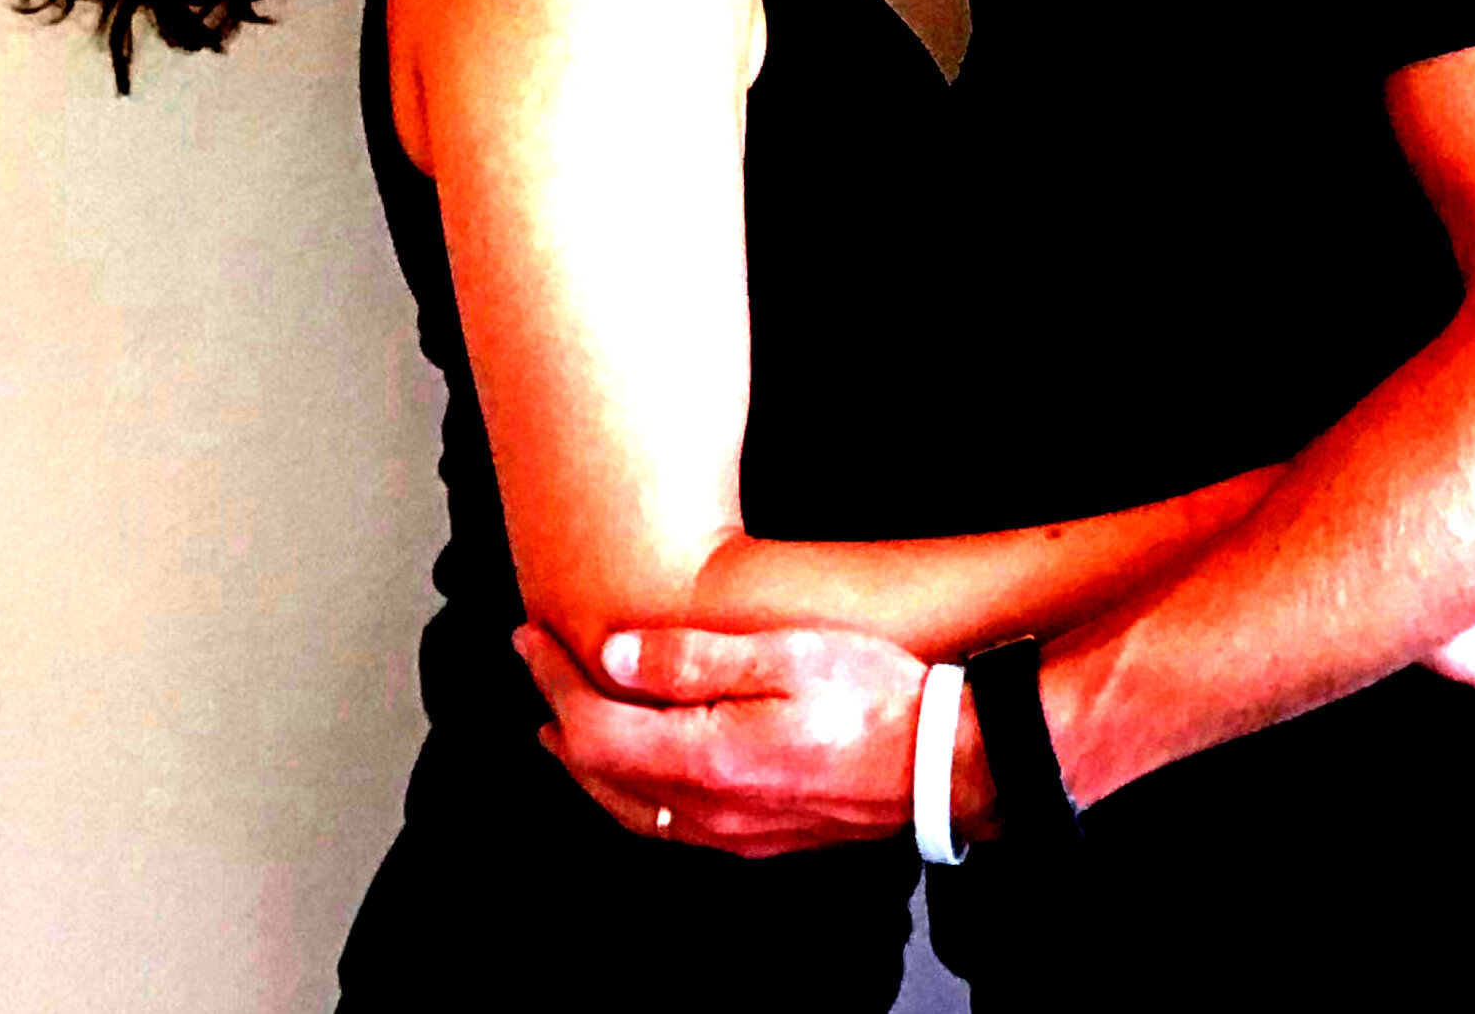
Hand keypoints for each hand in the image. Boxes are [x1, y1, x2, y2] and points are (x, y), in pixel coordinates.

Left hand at [513, 622, 926, 857]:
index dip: (553, 680)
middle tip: (535, 667)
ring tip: (566, 728)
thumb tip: (614, 656)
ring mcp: (735, 832)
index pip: (595, 729)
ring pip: (630, 810)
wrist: (944, 764)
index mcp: (708, 759)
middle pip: (600, 777)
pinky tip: (641, 771)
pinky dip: (631, 793)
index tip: (530, 637)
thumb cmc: (875, 698)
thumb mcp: (782, 654)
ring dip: (588, 764)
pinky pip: (669, 826)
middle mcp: (710, 809)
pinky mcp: (760, 838)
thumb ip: (692, 660)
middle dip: (557, 718)